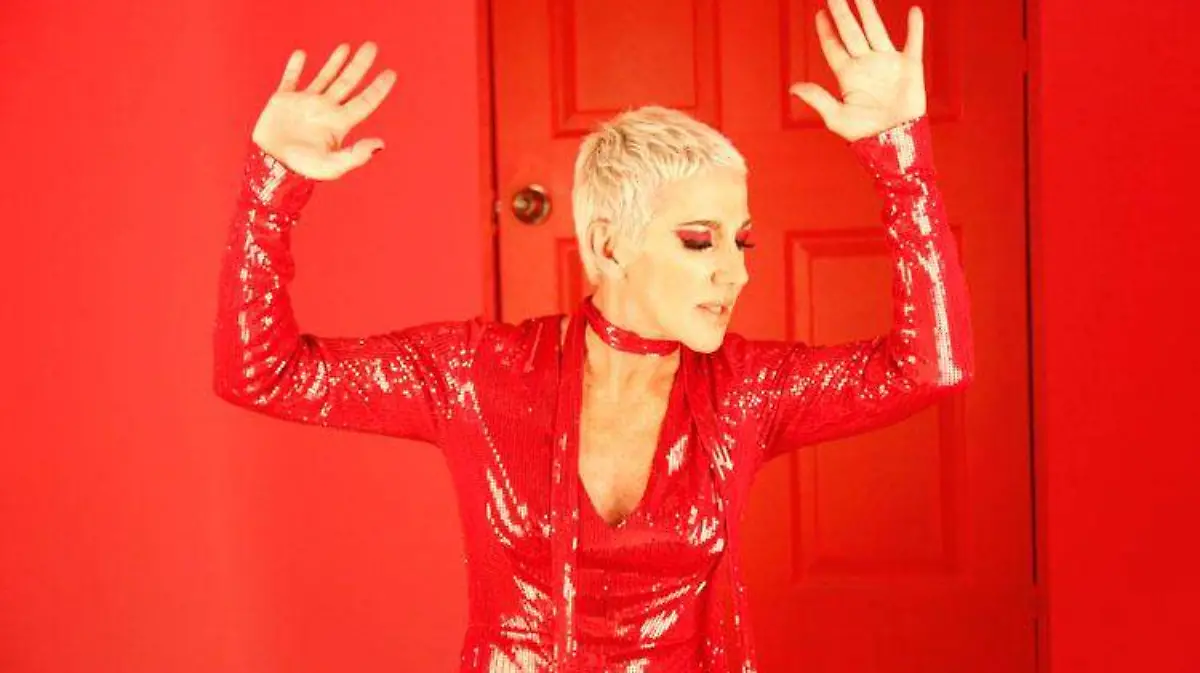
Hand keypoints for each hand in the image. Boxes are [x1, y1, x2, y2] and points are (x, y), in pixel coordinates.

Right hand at [251, 42, 395, 179]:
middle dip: (360, 65)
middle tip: (372, 47)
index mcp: (339, 123)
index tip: (391, 73)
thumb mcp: (333, 166)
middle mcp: (325, 110)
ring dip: (335, 62)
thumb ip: (356, 155)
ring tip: (346, 47)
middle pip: (348, 82)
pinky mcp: (283, 101)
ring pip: (324, 77)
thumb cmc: (303, 169)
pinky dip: (295, 67)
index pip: (364, 101)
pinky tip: (301, 54)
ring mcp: (305, 103)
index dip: (378, 88)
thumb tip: (381, 144)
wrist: (272, 167)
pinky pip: (290, 79)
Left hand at [789, 0, 925, 140]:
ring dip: (869, 11)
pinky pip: (913, 43)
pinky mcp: (910, 68)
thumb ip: (816, 98)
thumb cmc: (864, 134)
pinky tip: (914, 11)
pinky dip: (915, 28)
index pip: (834, 46)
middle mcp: (866, 64)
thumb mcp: (836, 117)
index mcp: (848, 75)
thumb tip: (792, 88)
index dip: (826, 30)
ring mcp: (887, 63)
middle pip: (851, 31)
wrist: (894, 143)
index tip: (820, 13)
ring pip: (876, 30)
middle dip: (842, 12)